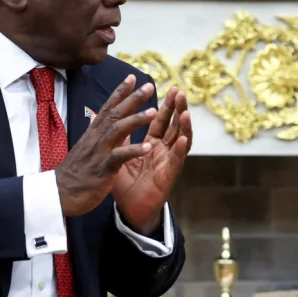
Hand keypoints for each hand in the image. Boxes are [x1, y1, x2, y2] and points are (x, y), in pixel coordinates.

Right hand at [55, 75, 156, 217]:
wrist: (58, 194)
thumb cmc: (75, 172)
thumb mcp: (86, 148)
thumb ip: (94, 133)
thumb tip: (96, 118)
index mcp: (94, 134)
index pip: (108, 108)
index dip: (120, 92)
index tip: (133, 77)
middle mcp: (96, 139)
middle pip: (115, 113)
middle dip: (132, 99)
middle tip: (149, 85)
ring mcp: (99, 153)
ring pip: (117, 130)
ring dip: (136, 120)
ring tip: (154, 111)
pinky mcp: (102, 169)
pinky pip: (118, 157)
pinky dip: (133, 152)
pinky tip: (148, 147)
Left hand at [111, 85, 191, 233]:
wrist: (129, 209)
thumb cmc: (126, 183)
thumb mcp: (120, 154)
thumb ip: (120, 136)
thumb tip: (112, 115)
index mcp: (153, 144)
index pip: (160, 120)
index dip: (164, 105)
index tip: (167, 88)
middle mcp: (164, 150)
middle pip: (173, 125)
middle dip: (177, 108)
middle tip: (179, 91)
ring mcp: (169, 162)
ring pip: (180, 140)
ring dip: (184, 126)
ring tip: (186, 111)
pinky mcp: (169, 176)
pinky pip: (177, 161)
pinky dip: (181, 149)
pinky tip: (184, 138)